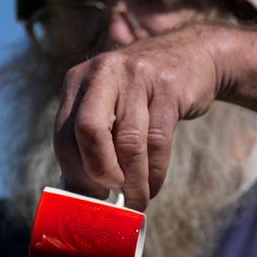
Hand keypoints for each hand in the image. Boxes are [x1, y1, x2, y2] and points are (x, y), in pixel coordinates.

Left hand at [54, 24, 232, 205]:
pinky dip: (154, 173)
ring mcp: (137, 77)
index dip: (75, 173)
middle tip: (109, 195)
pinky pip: (158, 142)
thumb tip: (81, 192)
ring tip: (136, 201)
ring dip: (132, 182)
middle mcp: (103, 73)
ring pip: (128, 142)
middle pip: (89, 131)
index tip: (88, 196)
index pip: (64, 135)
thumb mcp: (108, 103)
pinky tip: (152, 185)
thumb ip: (91, 138)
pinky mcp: (168, 88)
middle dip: (99, 172)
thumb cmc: (141, 94)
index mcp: (78, 80)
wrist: (192, 55)